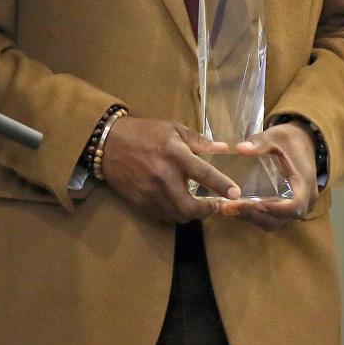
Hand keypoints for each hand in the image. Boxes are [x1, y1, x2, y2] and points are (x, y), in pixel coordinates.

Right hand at [101, 117, 237, 221]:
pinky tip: (177, 202)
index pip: (203, 173)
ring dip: (191, 212)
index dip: (222, 185)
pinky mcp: (140, 203)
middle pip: (190, 207)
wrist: (108, 144)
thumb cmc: (144, 132)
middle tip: (214, 205)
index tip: (235, 193)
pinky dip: (174, 212)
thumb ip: (199, 140)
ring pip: (177, 215)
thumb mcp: (173, 129)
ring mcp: (150, 193)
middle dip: (206, 211)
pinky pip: (163, 215)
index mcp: (174, 155)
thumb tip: (223, 147)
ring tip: (197, 204)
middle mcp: (163, 177)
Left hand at [218, 122, 318, 231]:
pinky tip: (237, 207)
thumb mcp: (276, 137)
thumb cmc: (290, 140)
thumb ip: (260, 143)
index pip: (295, 206)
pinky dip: (256, 217)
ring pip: (275, 223)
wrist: (303, 143)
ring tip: (229, 208)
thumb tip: (240, 149)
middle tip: (231, 207)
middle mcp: (305, 200)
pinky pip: (273, 220)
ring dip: (253, 218)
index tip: (255, 204)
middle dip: (255, 215)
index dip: (275, 209)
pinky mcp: (287, 208)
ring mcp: (297, 207)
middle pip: (281, 219)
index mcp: (304, 183)